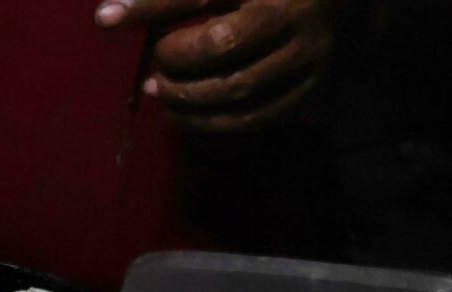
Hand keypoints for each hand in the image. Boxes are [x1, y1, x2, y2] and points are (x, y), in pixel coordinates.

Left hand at [95, 0, 338, 131]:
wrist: (347, 4)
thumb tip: (110, 14)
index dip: (149, 7)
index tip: (104, 19)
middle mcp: (294, 12)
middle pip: (222, 45)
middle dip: (176, 61)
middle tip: (152, 67)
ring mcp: (310, 55)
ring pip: (239, 88)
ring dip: (189, 99)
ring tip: (161, 93)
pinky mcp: (317, 90)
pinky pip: (258, 116)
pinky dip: (216, 121)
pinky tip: (190, 113)